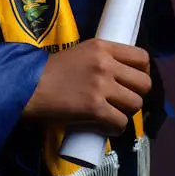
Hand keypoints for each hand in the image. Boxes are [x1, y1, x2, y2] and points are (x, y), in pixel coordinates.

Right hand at [22, 39, 151, 135]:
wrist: (31, 85)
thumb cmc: (52, 70)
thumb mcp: (80, 53)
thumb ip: (101, 60)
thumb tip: (122, 76)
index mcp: (102, 46)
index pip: (141, 57)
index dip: (143, 72)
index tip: (134, 80)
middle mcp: (105, 63)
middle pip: (144, 83)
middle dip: (137, 94)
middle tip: (123, 99)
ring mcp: (101, 85)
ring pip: (135, 104)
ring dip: (126, 112)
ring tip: (112, 112)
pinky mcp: (95, 107)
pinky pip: (121, 123)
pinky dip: (114, 128)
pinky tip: (104, 126)